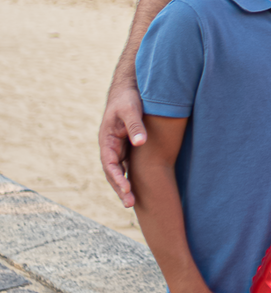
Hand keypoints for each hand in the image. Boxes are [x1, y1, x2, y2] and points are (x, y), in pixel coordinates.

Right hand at [100, 78, 146, 206]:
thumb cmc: (128, 97)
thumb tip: (140, 143)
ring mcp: (120, 148)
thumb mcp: (131, 109)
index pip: (109, 163)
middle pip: (113, 173)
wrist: (129, 88)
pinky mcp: (129, 147)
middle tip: (130, 204)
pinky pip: (130, 166)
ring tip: (133, 204)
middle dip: (120, 189)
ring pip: (121, 172)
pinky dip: (132, 177)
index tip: (126, 189)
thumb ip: (135, 125)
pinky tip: (141, 189)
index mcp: (107, 139)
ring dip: (125, 187)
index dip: (116, 178)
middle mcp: (111, 147)